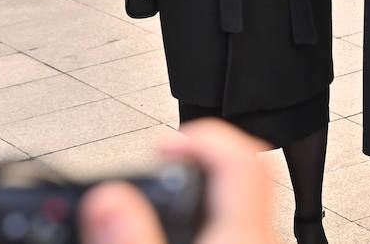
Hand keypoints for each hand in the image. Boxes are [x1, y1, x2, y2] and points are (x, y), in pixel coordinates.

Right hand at [78, 118, 275, 243]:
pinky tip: (184, 225)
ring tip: (167, 186)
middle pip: (246, 171)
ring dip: (204, 185)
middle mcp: (260, 238)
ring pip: (244, 199)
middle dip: (200, 154)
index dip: (202, 136)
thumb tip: (109, 199)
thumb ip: (135, 240)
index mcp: (242, 236)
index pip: (240, 158)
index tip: (162, 142)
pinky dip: (210, 211)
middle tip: (162, 158)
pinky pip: (241, 224)